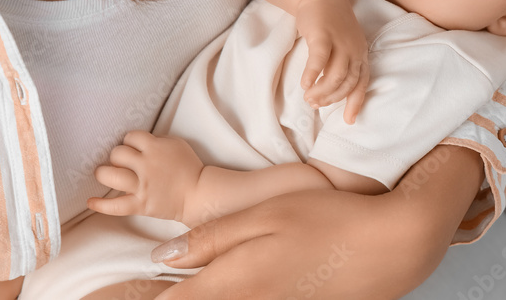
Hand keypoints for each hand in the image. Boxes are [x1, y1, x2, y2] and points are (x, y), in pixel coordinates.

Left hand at [88, 130, 203, 223]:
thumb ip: (156, 140)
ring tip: (105, 174)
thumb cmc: (189, 167)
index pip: (130, 137)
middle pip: (117, 154)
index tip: (132, 148)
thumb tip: (137, 143)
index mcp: (155, 147)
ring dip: (104, 173)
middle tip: (121, 163)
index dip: (129, 142)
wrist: (198, 193)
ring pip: (111, 176)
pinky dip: (101, 204)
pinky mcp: (140, 204)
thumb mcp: (176, 144)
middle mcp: (146, 165)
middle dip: (117, 157)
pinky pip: (116, 206)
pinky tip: (90, 201)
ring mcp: (142, 185)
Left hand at [147, 145, 484, 299]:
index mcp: (236, 278)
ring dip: (200, 297)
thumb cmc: (328, 219)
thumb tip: (161, 257)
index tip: (115, 295)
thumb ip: (212, 237)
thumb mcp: (266, 213)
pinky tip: (230, 286)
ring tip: (180, 289)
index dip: (143, 299)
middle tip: (133, 293)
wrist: (390, 246)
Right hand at [294, 0, 369, 123]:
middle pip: (347, 82)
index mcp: (361, 53)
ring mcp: (340, 41)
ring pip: (335, 75)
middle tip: (315, 105)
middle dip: (331, 98)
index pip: (362, 83)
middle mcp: (354, 49)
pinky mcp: (323, 34)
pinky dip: (312, 75)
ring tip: (308, 98)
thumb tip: (330, 92)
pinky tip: (304, 84)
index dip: (356, 103)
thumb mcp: (342, 46)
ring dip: (321, 91)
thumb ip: (340, 65)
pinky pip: (319, 60)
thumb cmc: (330, 25)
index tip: (349, 121)